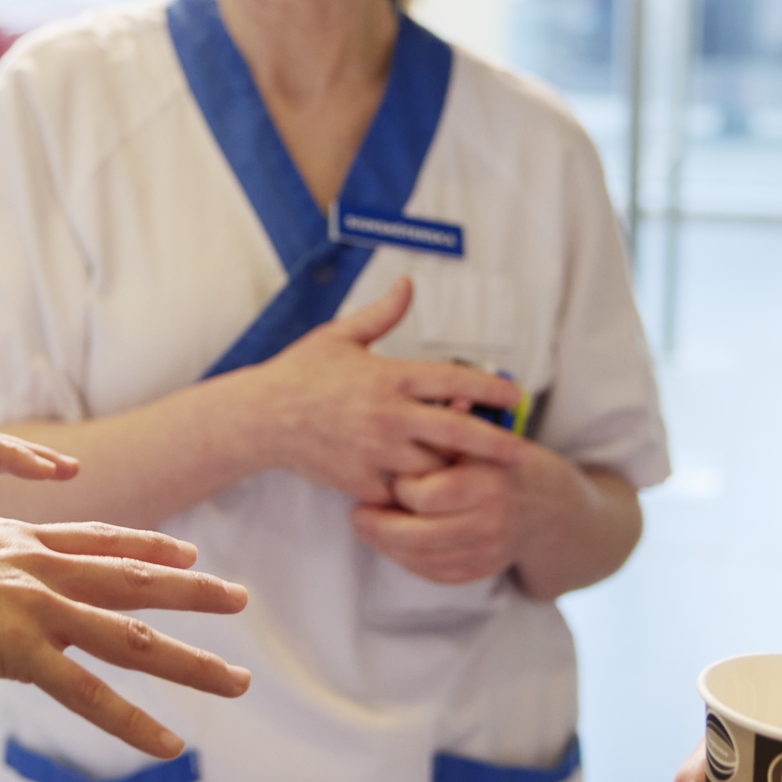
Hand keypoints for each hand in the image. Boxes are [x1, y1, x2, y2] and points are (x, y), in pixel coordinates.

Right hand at [0, 518, 251, 759]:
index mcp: (10, 541)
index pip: (95, 540)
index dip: (148, 545)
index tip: (189, 548)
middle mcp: (31, 565)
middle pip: (130, 579)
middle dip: (193, 589)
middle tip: (242, 598)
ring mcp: (29, 605)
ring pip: (129, 635)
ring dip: (190, 663)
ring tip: (239, 683)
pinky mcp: (17, 648)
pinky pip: (88, 694)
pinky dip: (132, 722)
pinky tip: (170, 745)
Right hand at [248, 278, 526, 502]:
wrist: (259, 417)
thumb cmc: (299, 373)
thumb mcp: (339, 336)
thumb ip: (381, 314)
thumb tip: (408, 283)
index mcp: (389, 375)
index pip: (453, 380)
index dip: (490, 388)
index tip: (515, 396)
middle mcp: (388, 414)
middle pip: (457, 431)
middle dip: (495, 443)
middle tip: (523, 452)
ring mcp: (375, 450)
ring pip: (432, 467)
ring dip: (454, 470)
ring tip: (479, 474)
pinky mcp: (359, 480)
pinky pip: (399, 492)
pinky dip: (416, 494)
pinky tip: (433, 498)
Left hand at [346, 432, 579, 584]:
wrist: (548, 507)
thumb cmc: (504, 463)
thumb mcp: (483, 438)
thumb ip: (450, 429)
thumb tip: (412, 414)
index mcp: (488, 483)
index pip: (427, 495)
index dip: (399, 487)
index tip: (385, 475)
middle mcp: (490, 522)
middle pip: (418, 535)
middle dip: (378, 527)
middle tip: (354, 514)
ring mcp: (487, 552)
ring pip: (421, 559)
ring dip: (385, 546)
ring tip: (364, 528)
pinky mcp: (481, 570)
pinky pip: (434, 573)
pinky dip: (406, 561)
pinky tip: (389, 545)